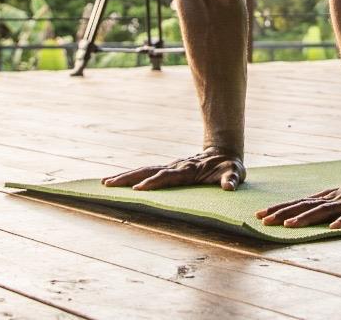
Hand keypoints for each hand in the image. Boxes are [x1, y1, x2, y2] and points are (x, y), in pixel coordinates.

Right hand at [101, 148, 245, 190]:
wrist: (224, 151)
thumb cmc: (229, 166)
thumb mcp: (236, 172)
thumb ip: (232, 179)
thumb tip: (229, 186)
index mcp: (189, 170)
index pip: (168, 176)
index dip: (154, 182)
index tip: (139, 189)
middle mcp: (175, 167)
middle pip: (149, 171)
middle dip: (129, 178)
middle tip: (109, 184)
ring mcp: (170, 167)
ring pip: (144, 170)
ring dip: (125, 176)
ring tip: (105, 182)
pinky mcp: (167, 170)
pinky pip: (146, 172)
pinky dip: (131, 176)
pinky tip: (116, 181)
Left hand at [255, 176, 340, 228]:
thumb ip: (329, 204)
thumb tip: (307, 209)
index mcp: (331, 197)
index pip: (302, 202)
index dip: (282, 208)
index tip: (261, 215)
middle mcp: (338, 198)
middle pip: (307, 206)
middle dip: (284, 213)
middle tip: (263, 220)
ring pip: (326, 211)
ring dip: (307, 218)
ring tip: (288, 225)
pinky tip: (334, 228)